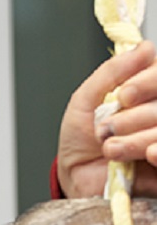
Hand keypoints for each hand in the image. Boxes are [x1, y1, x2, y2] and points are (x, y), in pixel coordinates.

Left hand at [57, 39, 156, 197]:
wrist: (75, 176)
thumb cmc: (82, 138)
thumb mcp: (86, 100)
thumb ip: (112, 73)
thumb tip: (144, 48)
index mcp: (148, 89)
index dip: (148, 81)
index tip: (123, 95)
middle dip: (133, 117)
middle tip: (105, 130)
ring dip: (136, 138)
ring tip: (109, 149)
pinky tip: (148, 154)